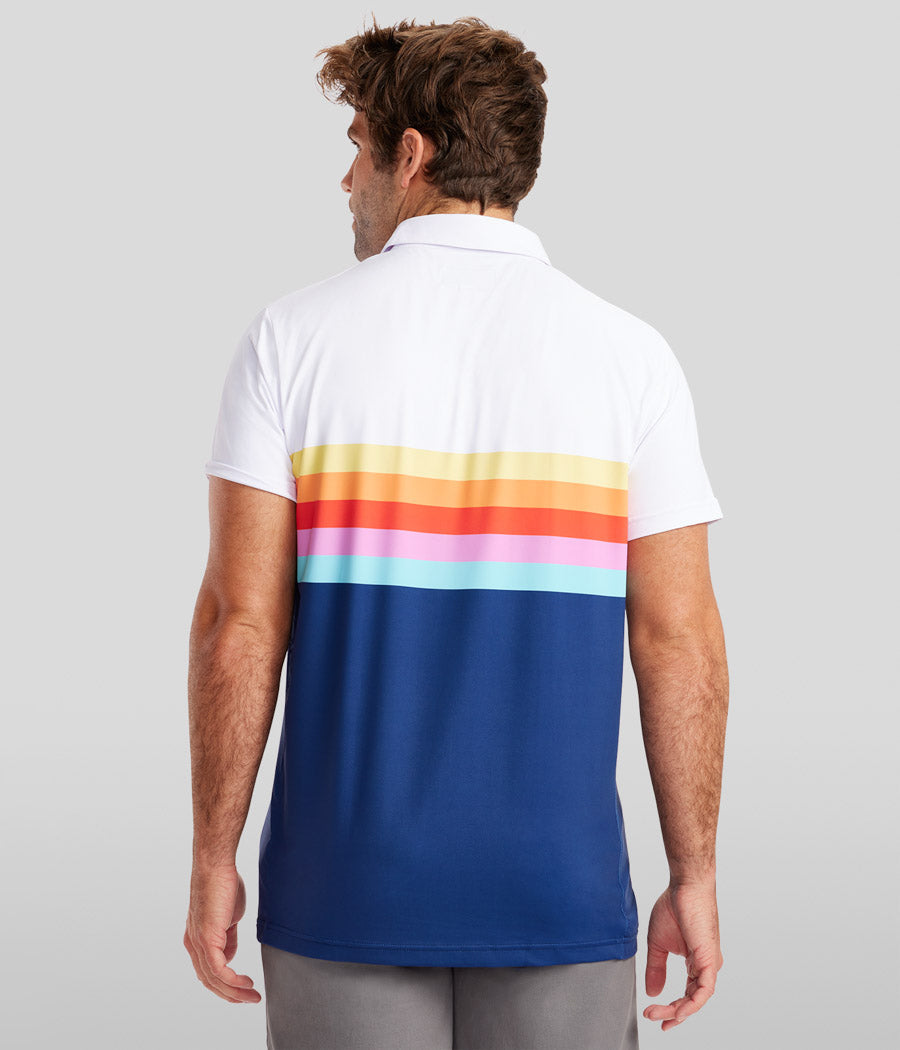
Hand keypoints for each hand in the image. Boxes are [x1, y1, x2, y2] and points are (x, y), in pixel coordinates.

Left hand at [183, 863, 261, 1003]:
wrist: (215, 866)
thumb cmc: (222, 883)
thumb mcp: (228, 916)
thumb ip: (228, 936)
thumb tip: (231, 956)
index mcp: (196, 939)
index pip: (208, 971)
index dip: (225, 984)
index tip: (243, 988)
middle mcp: (193, 944)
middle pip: (210, 981)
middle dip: (231, 994)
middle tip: (250, 999)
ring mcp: (198, 943)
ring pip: (214, 980)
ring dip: (235, 991)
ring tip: (252, 995)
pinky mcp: (206, 939)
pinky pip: (219, 970)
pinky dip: (233, 981)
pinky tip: (246, 983)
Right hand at [642, 878, 723, 1030]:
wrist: (685, 886)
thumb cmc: (674, 907)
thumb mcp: (658, 943)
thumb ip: (656, 968)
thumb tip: (653, 992)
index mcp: (696, 963)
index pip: (687, 994)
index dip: (672, 1008)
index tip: (653, 1013)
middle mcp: (705, 967)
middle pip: (691, 1000)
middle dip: (671, 1012)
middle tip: (652, 1016)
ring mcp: (709, 964)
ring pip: (697, 999)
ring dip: (678, 1011)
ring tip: (659, 1014)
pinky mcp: (710, 960)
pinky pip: (704, 990)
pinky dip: (693, 1004)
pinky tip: (680, 1012)